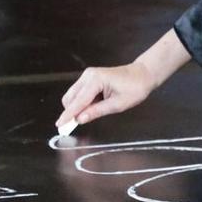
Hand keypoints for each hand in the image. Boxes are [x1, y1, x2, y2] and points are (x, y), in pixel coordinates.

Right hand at [54, 29, 192, 134]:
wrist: (142, 74)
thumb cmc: (134, 88)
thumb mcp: (117, 104)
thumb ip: (97, 111)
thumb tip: (80, 119)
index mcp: (96, 80)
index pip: (78, 101)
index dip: (68, 115)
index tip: (59, 125)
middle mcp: (88, 75)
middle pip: (70, 97)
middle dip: (71, 112)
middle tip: (74, 126)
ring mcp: (88, 75)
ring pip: (73, 95)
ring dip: (76, 107)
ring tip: (91, 114)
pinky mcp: (89, 77)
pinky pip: (79, 92)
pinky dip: (81, 102)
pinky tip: (93, 106)